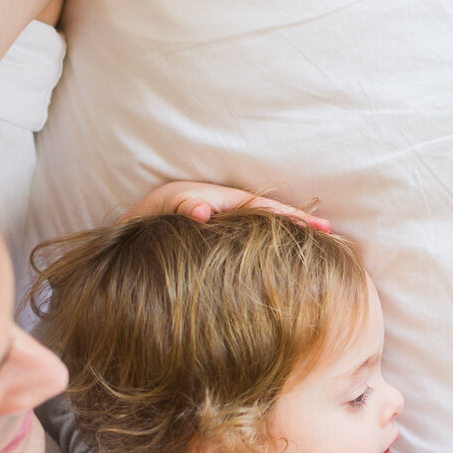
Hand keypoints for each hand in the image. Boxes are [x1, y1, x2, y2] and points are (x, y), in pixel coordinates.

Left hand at [129, 180, 331, 230]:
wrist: (124, 240)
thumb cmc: (140, 229)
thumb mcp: (157, 213)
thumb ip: (179, 207)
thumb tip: (202, 210)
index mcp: (210, 198)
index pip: (257, 206)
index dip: (286, 215)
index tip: (314, 226)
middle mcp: (218, 205)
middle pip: (266, 211)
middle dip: (296, 220)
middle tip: (328, 232)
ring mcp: (218, 219)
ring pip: (260, 222)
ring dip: (288, 229)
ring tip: (317, 239)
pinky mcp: (215, 233)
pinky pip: (249, 233)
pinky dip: (271, 238)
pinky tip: (287, 253)